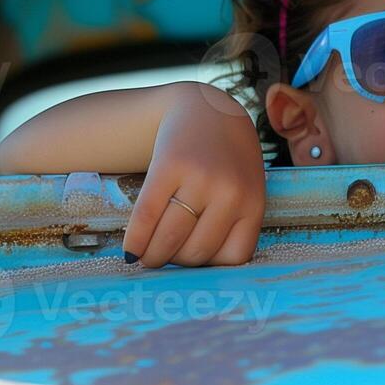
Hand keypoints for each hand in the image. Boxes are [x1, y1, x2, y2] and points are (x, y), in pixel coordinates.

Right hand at [122, 84, 265, 266]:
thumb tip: (201, 275)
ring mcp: (200, 179)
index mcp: (254, 202)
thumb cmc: (228, 159)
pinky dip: (136, 239)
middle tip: (164, 258)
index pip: (233, 258)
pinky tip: (130, 250)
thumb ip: (234, 222)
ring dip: (154, 257)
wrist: (207, 109)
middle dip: (177, 262)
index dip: (209, 265)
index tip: (193, 263)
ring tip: (146, 257)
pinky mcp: (169, 166)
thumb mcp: (246, 188)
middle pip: (197, 252)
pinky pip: (147, 216)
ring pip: (171, 240)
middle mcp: (231, 192)